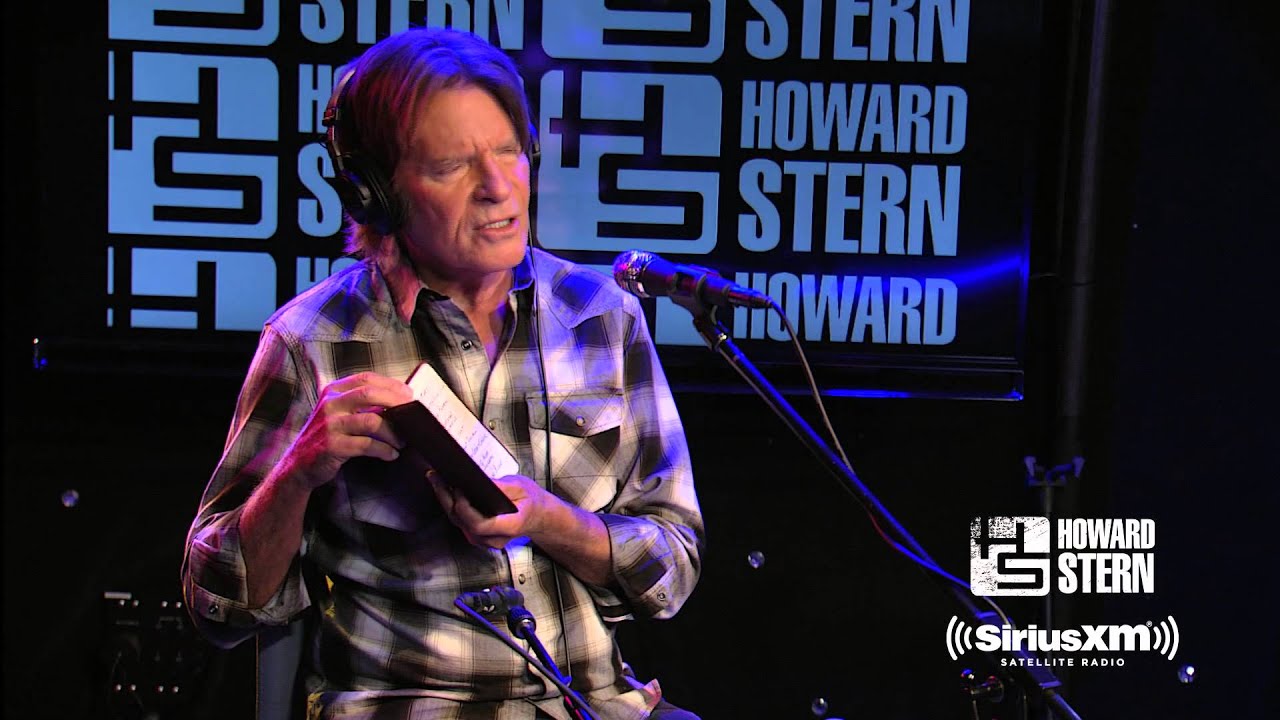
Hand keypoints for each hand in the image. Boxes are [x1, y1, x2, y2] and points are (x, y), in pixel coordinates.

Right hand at [281, 371, 413, 490]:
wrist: (298, 464)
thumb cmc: (327, 436)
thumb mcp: (338, 413)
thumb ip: (361, 405)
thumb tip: (398, 401)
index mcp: (333, 391)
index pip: (366, 378)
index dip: (390, 384)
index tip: (409, 393)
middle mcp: (330, 404)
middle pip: (369, 394)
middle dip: (396, 402)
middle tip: (412, 412)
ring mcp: (330, 424)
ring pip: (372, 421)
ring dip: (393, 432)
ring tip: (402, 441)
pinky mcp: (332, 445)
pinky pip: (366, 445)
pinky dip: (384, 450)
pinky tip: (391, 454)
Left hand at [427, 473, 551, 547]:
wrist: (537, 516)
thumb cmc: (531, 501)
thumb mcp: (521, 487)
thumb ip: (501, 486)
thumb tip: (480, 481)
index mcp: (509, 527)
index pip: (479, 525)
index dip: (464, 508)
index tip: (458, 488)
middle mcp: (495, 539)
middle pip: (463, 523)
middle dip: (447, 499)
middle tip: (437, 478)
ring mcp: (486, 541)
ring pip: (459, 524)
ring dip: (446, 502)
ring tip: (437, 480)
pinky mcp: (478, 537)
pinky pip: (460, 523)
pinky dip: (451, 506)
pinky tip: (446, 491)